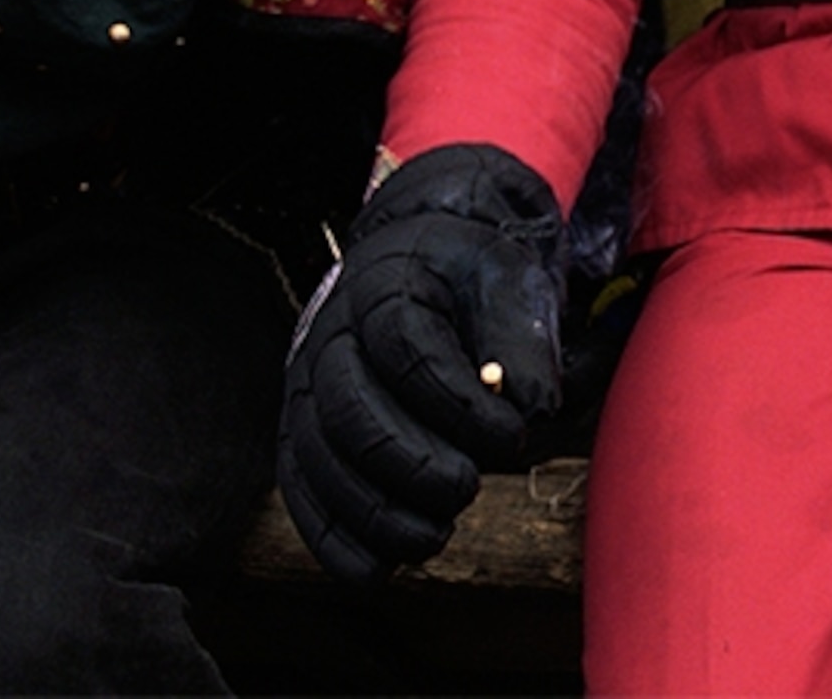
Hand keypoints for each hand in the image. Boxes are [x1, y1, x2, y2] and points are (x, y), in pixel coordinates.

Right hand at [278, 143, 564, 581]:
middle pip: (352, 411)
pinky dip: (333, 538)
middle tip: (467, 489)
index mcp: (386, 285)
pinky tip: (377, 569)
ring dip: (375, 511)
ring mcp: (306, 385)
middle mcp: (331, 335)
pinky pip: (301, 490)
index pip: (409, 350)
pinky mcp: (300, 431)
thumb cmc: (475, 278)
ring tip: (435, 535)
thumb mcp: (513, 282)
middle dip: (411, 464)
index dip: (461, 404)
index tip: (515, 436)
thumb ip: (524, 341)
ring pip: (320, 459)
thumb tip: (531, 410)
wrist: (423, 262)